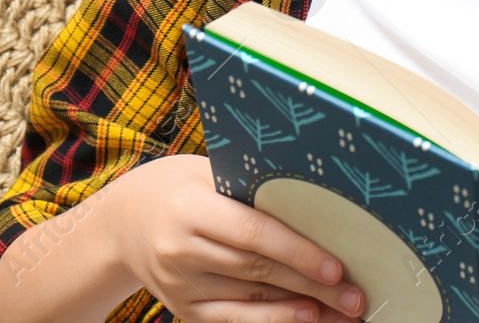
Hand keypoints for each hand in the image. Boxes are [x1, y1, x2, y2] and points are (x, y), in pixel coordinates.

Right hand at [111, 154, 369, 322]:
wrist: (121, 222)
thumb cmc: (178, 186)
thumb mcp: (207, 171)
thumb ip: (251, 186)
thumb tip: (318, 195)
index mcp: (189, 206)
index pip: (253, 233)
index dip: (297, 252)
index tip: (336, 266)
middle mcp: (180, 249)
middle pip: (259, 272)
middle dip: (313, 287)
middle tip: (357, 296)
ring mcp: (179, 284)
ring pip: (251, 301)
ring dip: (303, 310)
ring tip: (345, 314)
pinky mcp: (182, 308)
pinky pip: (234, 320)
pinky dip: (273, 322)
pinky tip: (306, 320)